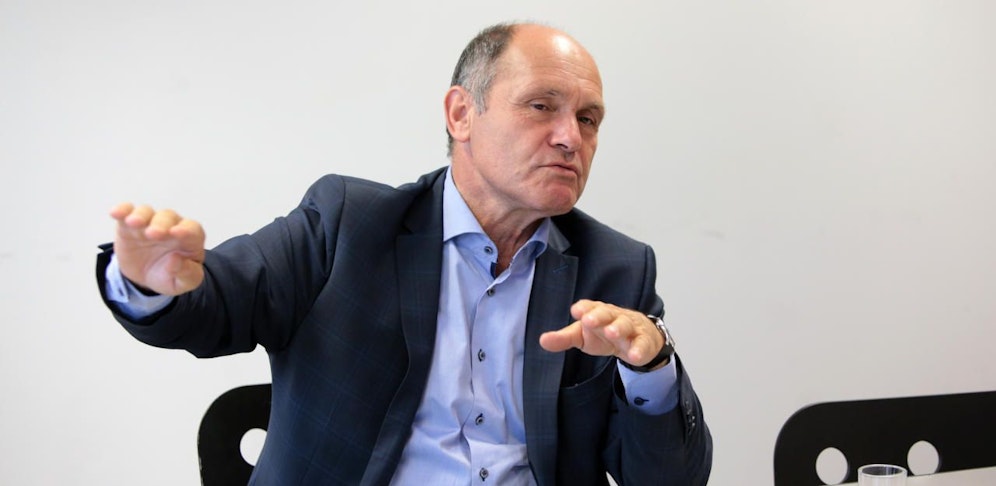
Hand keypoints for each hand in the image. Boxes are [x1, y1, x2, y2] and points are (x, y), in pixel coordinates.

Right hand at [110, 203, 205, 295]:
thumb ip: (187, 273)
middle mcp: (170, 226)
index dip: (186, 230)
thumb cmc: (172, 275)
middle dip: (161, 224)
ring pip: (147, 212)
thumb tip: (177, 260)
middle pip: (168, 217)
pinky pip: (127, 213)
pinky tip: (116, 213)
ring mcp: (149, 223)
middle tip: (153, 234)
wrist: (147, 277)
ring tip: (134, 223)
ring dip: (141, 215)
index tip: (177, 233)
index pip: (192, 229)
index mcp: (190, 239)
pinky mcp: (129, 226)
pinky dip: (122, 211)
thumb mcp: (185, 282)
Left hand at [539, 299, 665, 369]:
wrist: (636, 336)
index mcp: (596, 312)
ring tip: (611, 333)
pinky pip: (642, 344)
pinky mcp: (643, 341)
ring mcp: (630, 328)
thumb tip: (542, 341)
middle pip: (606, 313)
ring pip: (625, 325)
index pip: (589, 307)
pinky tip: (634, 355)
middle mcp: (613, 316)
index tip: (576, 311)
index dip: (584, 308)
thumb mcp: (582, 335)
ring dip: (618, 328)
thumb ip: (563, 338)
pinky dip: (639, 349)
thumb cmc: (603, 332)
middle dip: (598, 316)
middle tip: (589, 320)